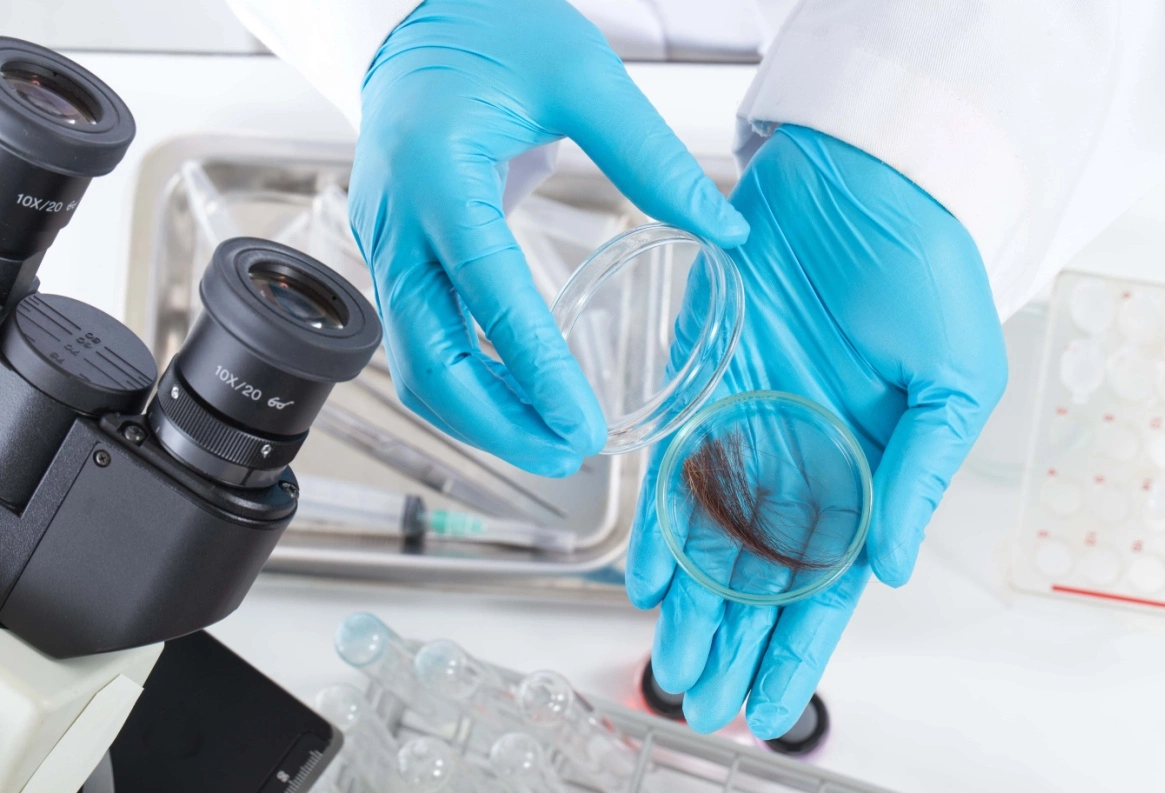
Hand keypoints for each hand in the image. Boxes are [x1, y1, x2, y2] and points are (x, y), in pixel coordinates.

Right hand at [349, 0, 748, 476]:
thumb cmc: (494, 30)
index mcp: (438, 173)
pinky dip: (466, 384)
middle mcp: (398, 221)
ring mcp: (385, 244)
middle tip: (570, 454)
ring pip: (416, 365)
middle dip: (498, 423)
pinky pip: (421, 342)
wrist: (422, 17)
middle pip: (428, 359)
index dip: (534, 370)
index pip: (486, 293)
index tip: (583, 425)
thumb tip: (724, 231)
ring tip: (552, 442)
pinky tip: (518, 401)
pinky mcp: (395, 257)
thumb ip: (651, 155)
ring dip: (479, 417)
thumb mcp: (583, 74)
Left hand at [627, 125, 1006, 736]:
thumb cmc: (924, 269)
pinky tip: (643, 574)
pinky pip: (673, 467)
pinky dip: (658, 521)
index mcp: (866, 469)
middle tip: (695, 698)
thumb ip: (920, 475)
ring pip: (710, 535)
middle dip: (728, 639)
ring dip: (688, 601)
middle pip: (758, 573)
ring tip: (664, 660)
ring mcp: (748, 427)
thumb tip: (891, 570)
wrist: (858, 179)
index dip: (796, 647)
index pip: (827, 580)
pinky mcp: (702, 386)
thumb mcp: (953, 379)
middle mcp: (801, 459)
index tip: (767, 704)